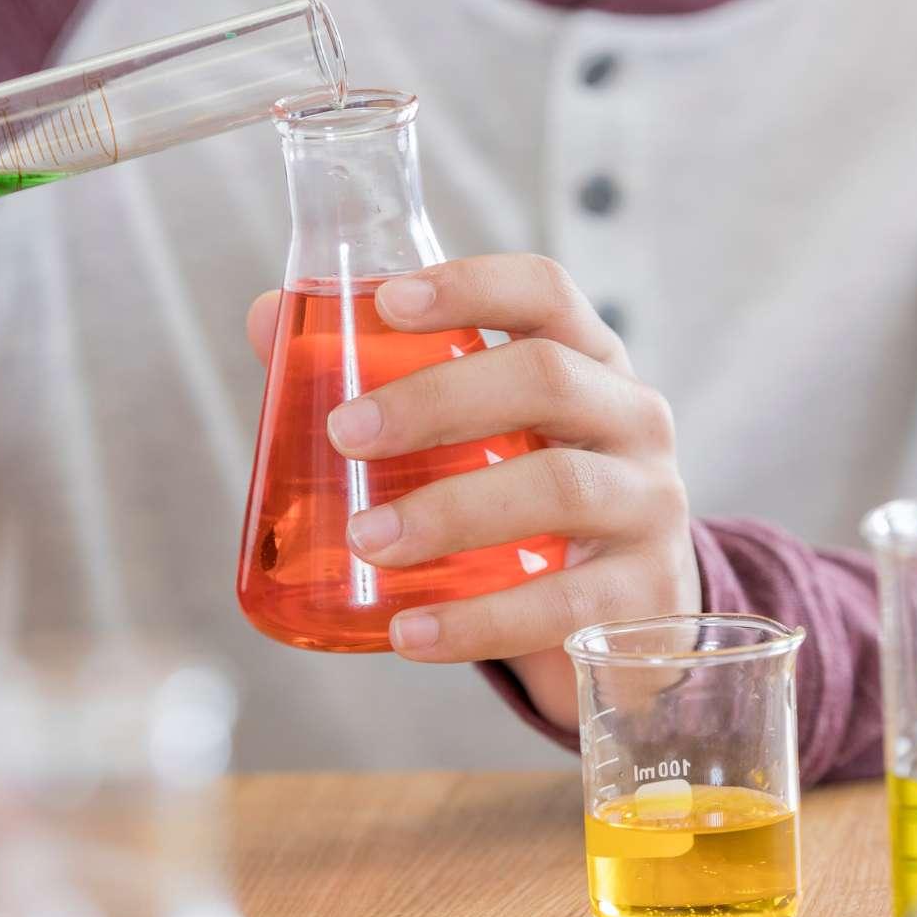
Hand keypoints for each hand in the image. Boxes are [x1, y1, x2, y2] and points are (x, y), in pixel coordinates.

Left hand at [246, 255, 699, 727]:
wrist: (630, 619)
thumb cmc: (533, 501)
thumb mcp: (480, 434)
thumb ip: (383, 379)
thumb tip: (267, 319)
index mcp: (587, 360)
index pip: (543, 293)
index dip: (470, 286)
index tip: (387, 303)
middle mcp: (631, 417)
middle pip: (544, 378)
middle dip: (437, 401)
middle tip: (345, 433)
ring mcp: (650, 504)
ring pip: (558, 488)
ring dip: (450, 512)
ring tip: (367, 541)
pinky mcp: (647, 595)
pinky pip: (565, 605)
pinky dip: (478, 622)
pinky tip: (410, 630)